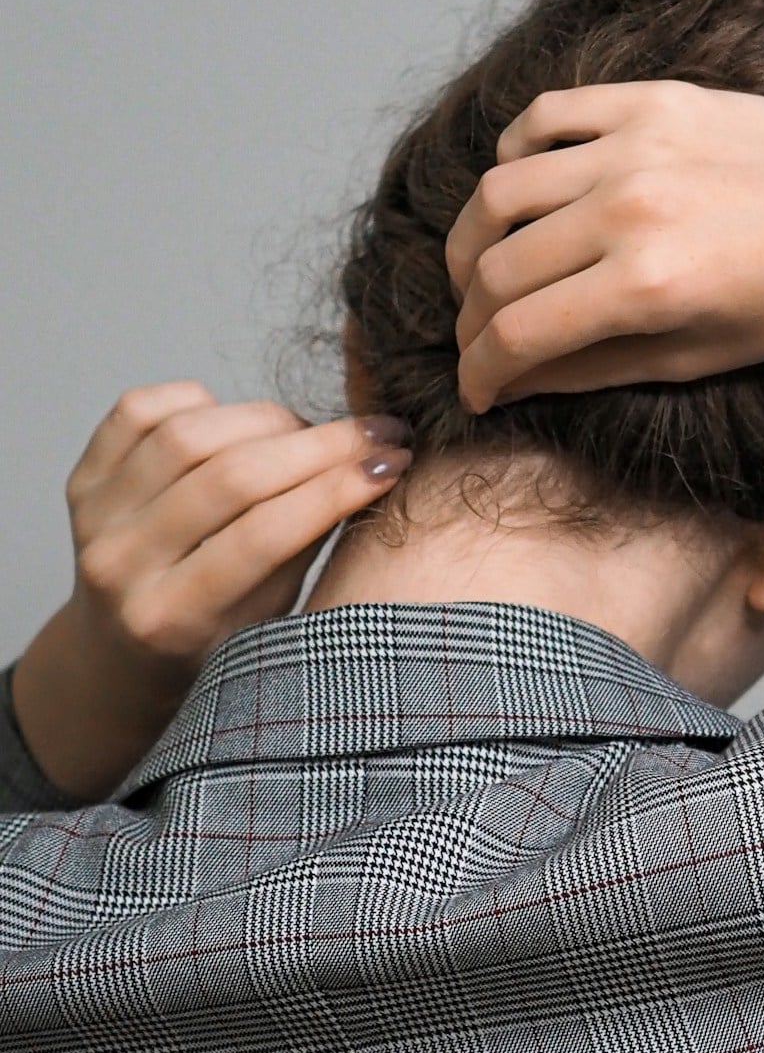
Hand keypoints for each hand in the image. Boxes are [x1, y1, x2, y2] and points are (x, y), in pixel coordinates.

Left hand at [12, 381, 412, 798]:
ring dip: (270, 421)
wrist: (117, 651)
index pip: (264, 535)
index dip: (337, 489)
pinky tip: (238, 421)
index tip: (393, 461)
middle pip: (229, 477)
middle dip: (320, 445)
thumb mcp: (270, 615)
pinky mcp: (80, 479)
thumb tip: (373, 464)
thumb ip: (306, 543)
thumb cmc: (211, 639)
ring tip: (310, 433)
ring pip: (189, 434)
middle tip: (377, 432)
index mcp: (170, 618)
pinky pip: (139, 409)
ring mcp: (92, 518)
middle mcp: (118, 566)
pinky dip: (200, 400)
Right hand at [446, 80, 763, 413]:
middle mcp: (631, 209)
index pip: (516, 334)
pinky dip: (517, 154)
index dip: (481, 372)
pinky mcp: (653, 99)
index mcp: (649, 287)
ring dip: (476, 238)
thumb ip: (599, 366)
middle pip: (496, 267)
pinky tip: (526, 188)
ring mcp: (638, 146)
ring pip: (501, 190)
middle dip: (472, 316)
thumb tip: (518, 380)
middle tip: (481, 335)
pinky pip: (547, 117)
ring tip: (487, 266)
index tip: (478, 388)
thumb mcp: (705, 355)